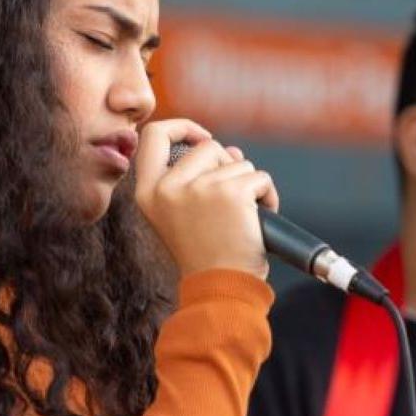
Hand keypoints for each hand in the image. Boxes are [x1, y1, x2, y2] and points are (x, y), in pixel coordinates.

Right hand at [134, 119, 278, 278]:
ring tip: (242, 218)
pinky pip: (260, 177)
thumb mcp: (185, 215)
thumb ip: (199, 178)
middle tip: (230, 202)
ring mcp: (200, 188)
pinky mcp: (231, 193)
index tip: (201, 136)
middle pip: (208, 146)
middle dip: (227, 166)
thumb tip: (232, 150)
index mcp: (148, 192)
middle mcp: (168, 187)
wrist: (220, 288)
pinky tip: (259, 218)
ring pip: (239, 162)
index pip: (153, 135)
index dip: (180, 127)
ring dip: (250, 186)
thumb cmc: (206, 256)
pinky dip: (268, 195)